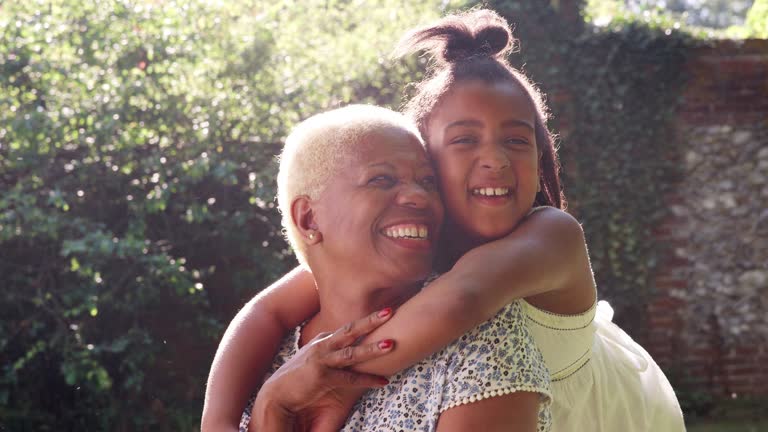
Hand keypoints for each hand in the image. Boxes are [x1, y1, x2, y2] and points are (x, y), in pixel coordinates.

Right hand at [249, 308, 394, 430]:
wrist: (276, 395)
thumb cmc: (296, 378)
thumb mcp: (312, 359)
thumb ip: (328, 352)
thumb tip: (343, 349)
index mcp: (322, 340)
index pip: (348, 328)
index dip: (366, 320)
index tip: (383, 313)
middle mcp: (323, 345)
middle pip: (351, 330)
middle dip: (371, 320)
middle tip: (390, 311)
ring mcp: (322, 360)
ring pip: (352, 352)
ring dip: (373, 348)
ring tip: (391, 344)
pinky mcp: (322, 376)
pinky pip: (350, 378)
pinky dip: (368, 379)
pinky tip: (383, 380)